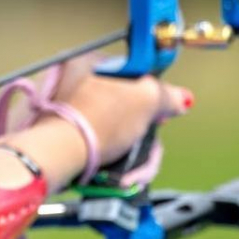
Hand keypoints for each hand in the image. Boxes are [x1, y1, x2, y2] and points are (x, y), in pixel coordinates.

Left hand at [47, 53, 191, 165]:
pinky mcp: (62, 141)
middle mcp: (73, 83)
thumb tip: (182, 98)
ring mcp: (66, 114)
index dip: (151, 98)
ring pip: (115, 134)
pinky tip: (119, 175)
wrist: (56, 156)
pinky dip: (112, 164)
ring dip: (132, 156)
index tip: (159, 117)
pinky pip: (97, 149)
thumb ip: (166, 96)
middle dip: (143, 137)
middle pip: (126, 110)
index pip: (132, 76)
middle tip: (146, 151)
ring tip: (133, 172)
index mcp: (89, 63)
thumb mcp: (144, 100)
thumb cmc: (97, 121)